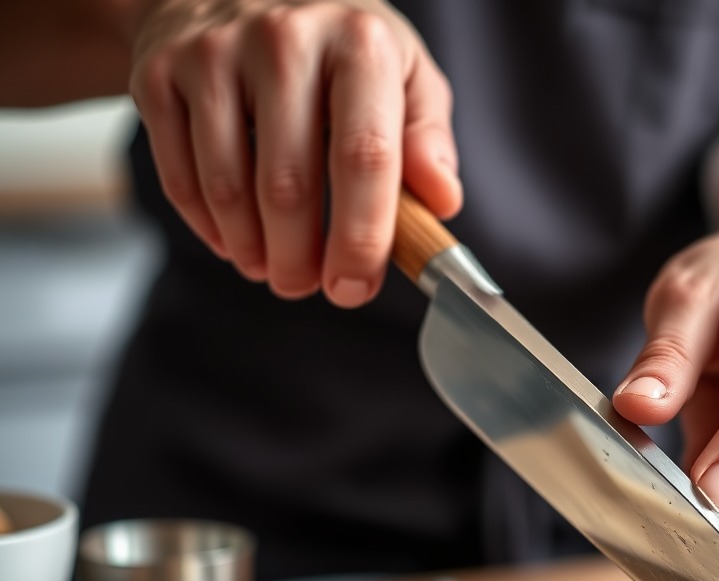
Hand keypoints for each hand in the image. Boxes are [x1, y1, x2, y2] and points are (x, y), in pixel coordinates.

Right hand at [129, 0, 460, 301]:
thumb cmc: (334, 52)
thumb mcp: (401, 77)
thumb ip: (427, 141)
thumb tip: (442, 201)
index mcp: (358, 44)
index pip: (364, 159)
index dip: (360, 239)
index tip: (354, 287)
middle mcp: (283, 38)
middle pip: (289, 187)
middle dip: (299, 261)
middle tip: (307, 287)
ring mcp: (213, 52)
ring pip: (228, 190)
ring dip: (253, 252)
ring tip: (273, 267)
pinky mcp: (159, 73)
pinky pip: (181, 179)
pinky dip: (211, 229)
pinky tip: (236, 239)